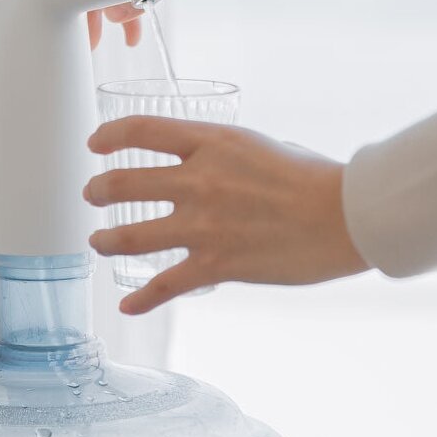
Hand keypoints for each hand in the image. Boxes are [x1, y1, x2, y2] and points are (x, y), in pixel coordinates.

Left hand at [83, 116, 368, 313]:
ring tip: (97, 241)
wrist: (344, 216)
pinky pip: (165, 285)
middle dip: (99, 189)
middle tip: (93, 194)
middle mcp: (198, 180)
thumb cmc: (312, 176)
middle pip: (124, 183)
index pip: (141, 130)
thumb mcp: (258, 145)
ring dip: (106, 240)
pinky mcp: (217, 265)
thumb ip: (223, 153)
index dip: (110, 135)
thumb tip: (205, 162)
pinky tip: (127, 306)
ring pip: (131, 236)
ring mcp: (204, 224)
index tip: (96, 142)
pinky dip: (142, 300)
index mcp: (211, 142)